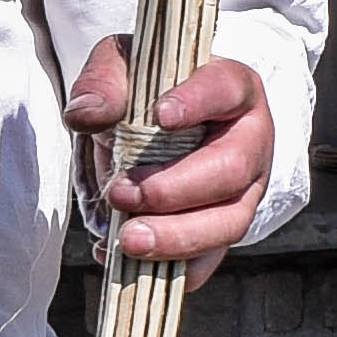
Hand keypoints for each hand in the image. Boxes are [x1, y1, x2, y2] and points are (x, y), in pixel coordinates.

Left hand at [68, 38, 273, 278]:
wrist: (158, 122)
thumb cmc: (149, 89)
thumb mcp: (123, 68)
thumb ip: (104, 82)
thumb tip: (85, 115)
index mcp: (233, 88)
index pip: (226, 89)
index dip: (198, 102)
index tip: (162, 115)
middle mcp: (251, 141)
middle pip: (231, 169)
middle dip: (175, 189)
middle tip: (122, 194)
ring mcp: (245, 190)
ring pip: (229, 222)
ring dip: (177, 236)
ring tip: (128, 240)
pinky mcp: (224, 228)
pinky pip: (211, 258)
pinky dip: (172, 268)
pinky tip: (127, 262)